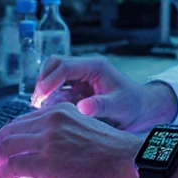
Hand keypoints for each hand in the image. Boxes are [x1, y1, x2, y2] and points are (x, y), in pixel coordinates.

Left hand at [0, 102, 142, 177]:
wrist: (132, 162)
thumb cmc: (115, 155)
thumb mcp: (85, 132)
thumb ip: (64, 135)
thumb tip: (47, 153)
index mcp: (61, 112)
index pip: (20, 121)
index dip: (6, 139)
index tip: (2, 152)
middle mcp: (51, 119)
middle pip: (6, 132)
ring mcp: (47, 138)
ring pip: (2, 147)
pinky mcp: (46, 160)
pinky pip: (10, 167)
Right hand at [32, 55, 177, 132]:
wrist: (141, 110)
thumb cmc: (133, 106)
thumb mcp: (119, 107)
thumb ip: (100, 106)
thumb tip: (81, 108)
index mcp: (95, 66)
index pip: (65, 66)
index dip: (50, 80)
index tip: (40, 97)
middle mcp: (86, 68)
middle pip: (55, 65)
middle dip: (43, 82)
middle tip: (36, 103)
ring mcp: (80, 76)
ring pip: (53, 75)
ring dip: (45, 90)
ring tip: (40, 109)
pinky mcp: (78, 87)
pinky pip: (58, 88)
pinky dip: (51, 98)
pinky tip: (49, 112)